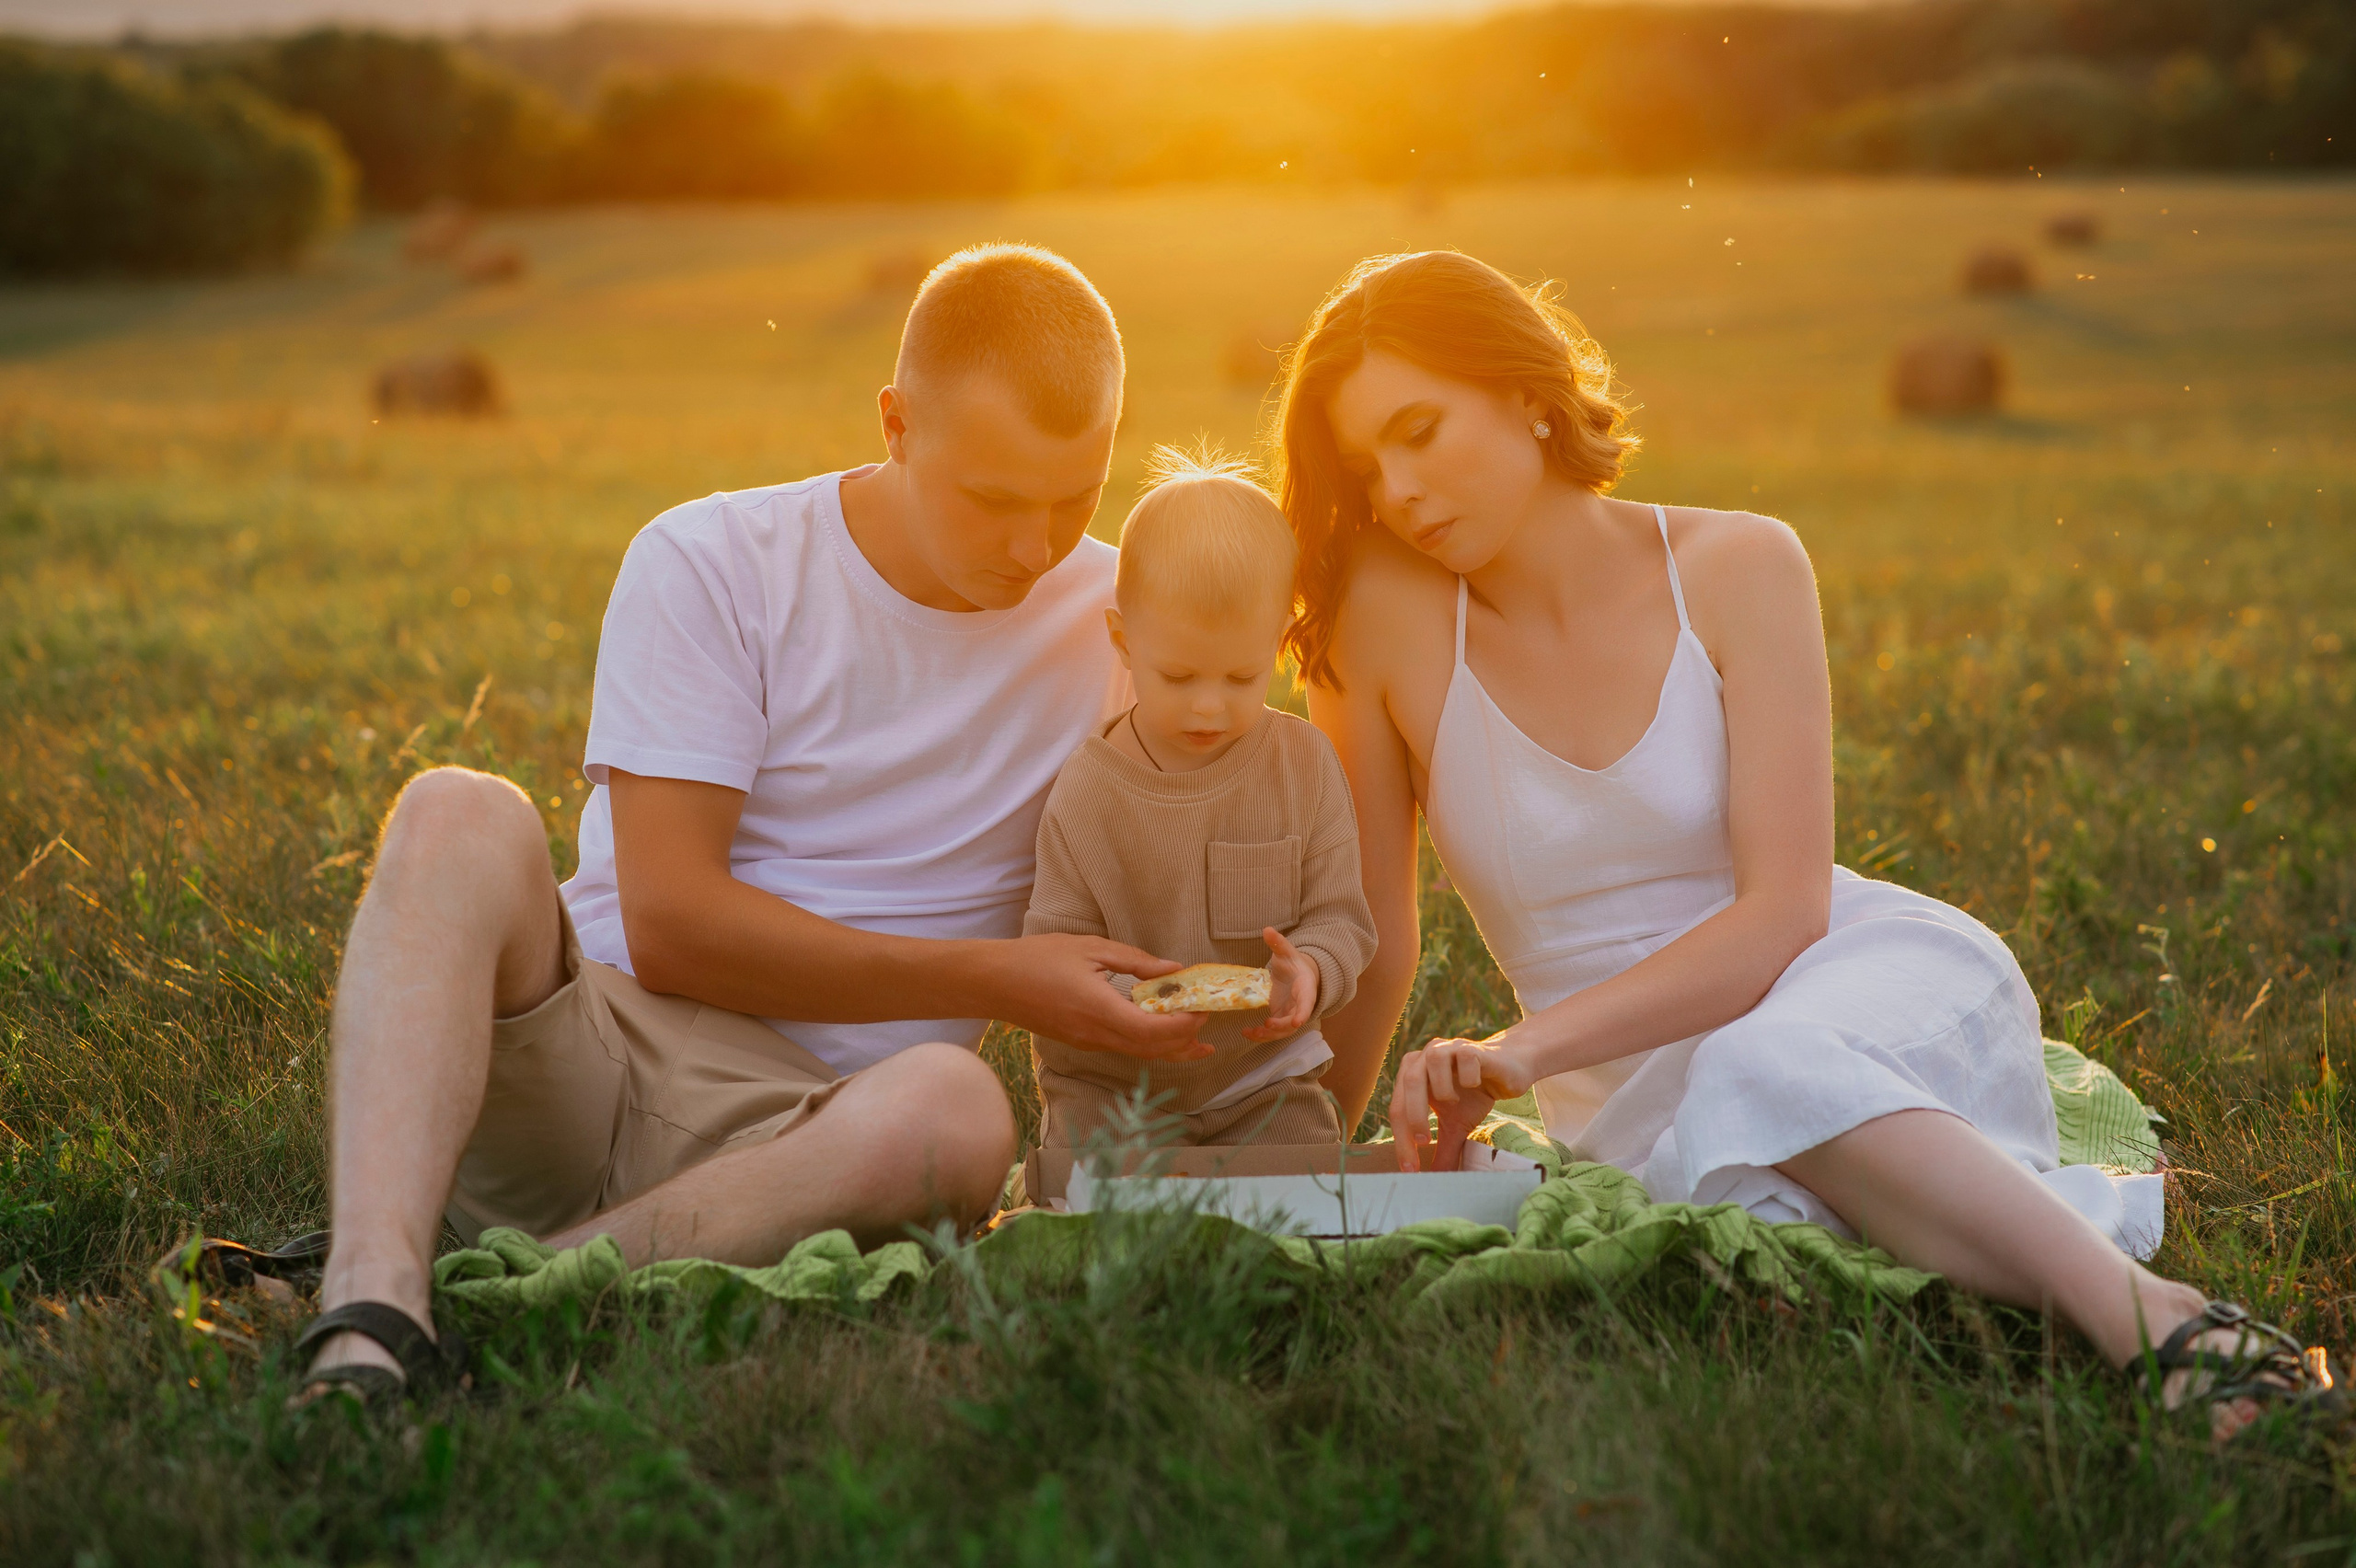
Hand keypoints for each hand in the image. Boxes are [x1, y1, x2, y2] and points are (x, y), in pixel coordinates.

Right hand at [979, 933, 1212, 1062]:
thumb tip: (1174, 970)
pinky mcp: (1080, 1041)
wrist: (994, 982)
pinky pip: (1122, 1047)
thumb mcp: (1091, 948)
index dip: (1185, 1025)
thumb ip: (1136, 961)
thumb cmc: (1038, 958)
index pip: (1154, 1032)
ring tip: (1197, 1039)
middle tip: (1207, 1020)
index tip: (1202, 1007)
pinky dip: (1148, 1042)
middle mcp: (1096, 1034)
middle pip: (1152, 1050)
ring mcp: (1087, 1042)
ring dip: (1170, 1046)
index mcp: (1100, 1010)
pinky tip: (1158, 1028)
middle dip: (1186, 1040)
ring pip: (1139, 1053)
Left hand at [1243, 926, 1318, 1041]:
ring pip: (1283, 1031)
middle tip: (1267, 1024)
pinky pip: (1272, 1031)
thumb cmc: (1293, 962)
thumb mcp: (1287, 951)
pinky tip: (1247, 1032)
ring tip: (1252, 1033)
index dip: (1303, 1013)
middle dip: (1282, 1026)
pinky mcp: (1279, 1019)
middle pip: (1294, 1020)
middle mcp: (1300, 1005)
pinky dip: (1261, 1035)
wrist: (1297, 974)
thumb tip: (1267, 929)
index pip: (1307, 1003)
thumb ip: (1278, 943)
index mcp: (1306, 988)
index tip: (1297, 1022)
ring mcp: (1290, 1014)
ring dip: (1269, 1035)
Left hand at [1388, 1035, 1534, 1172]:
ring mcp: (1449, 1048)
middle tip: (1424, 1142)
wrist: (1510, 1070)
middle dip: (1414, 1115)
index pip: (1399, 1107)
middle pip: (1409, 1083)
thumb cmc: (1476, 1094)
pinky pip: (1465, 1059)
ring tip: (1454, 1103)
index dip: (1402, 1138)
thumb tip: (1434, 1178)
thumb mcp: (1456, 1125)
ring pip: (1433, 1063)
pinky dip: (1469, 1078)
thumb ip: (1443, 1147)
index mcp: (1413, 1073)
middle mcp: (1425, 1056)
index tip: (1410, 1168)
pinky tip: (1477, 1085)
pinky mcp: (1473, 1047)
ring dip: (1443, 1090)